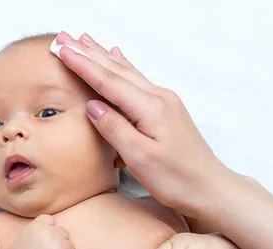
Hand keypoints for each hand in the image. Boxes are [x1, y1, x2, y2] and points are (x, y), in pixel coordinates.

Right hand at [4, 214, 75, 248]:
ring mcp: (59, 245)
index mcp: (38, 225)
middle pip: (64, 234)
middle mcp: (50, 232)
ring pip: (70, 248)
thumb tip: (55, 226)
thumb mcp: (24, 238)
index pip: (51, 221)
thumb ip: (39, 230)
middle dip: (58, 245)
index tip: (41, 244)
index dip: (49, 232)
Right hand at [52, 32, 233, 216]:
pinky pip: (137, 79)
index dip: (83, 65)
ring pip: (126, 71)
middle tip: (64, 37)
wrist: (209, 188)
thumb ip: (115, 128)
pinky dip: (122, 65)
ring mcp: (163, 101)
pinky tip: (117, 55)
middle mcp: (158, 98)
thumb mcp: (140, 158)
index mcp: (150, 108)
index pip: (109, 81)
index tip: (62, 50)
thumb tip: (93, 105)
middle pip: (116, 69)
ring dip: (102, 54)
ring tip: (84, 39)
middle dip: (88, 52)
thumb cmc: (176, 178)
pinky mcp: (164, 109)